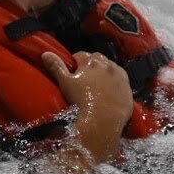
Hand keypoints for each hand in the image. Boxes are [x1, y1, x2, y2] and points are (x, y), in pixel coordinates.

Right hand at [42, 51, 133, 173]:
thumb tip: (45, 53)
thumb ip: (56, 66)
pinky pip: (120, 78)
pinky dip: (115, 79)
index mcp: (90, 62)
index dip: (75, 62)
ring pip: (110, 66)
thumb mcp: (65, 83)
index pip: (80, 55)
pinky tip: (109, 89)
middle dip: (90, 63)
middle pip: (96, 58)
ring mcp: (119, 75)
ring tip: (97, 82)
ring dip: (103, 69)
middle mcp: (106, 65)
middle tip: (84, 76)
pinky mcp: (127, 86)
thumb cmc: (82, 101)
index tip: (72, 71)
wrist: (104, 119)